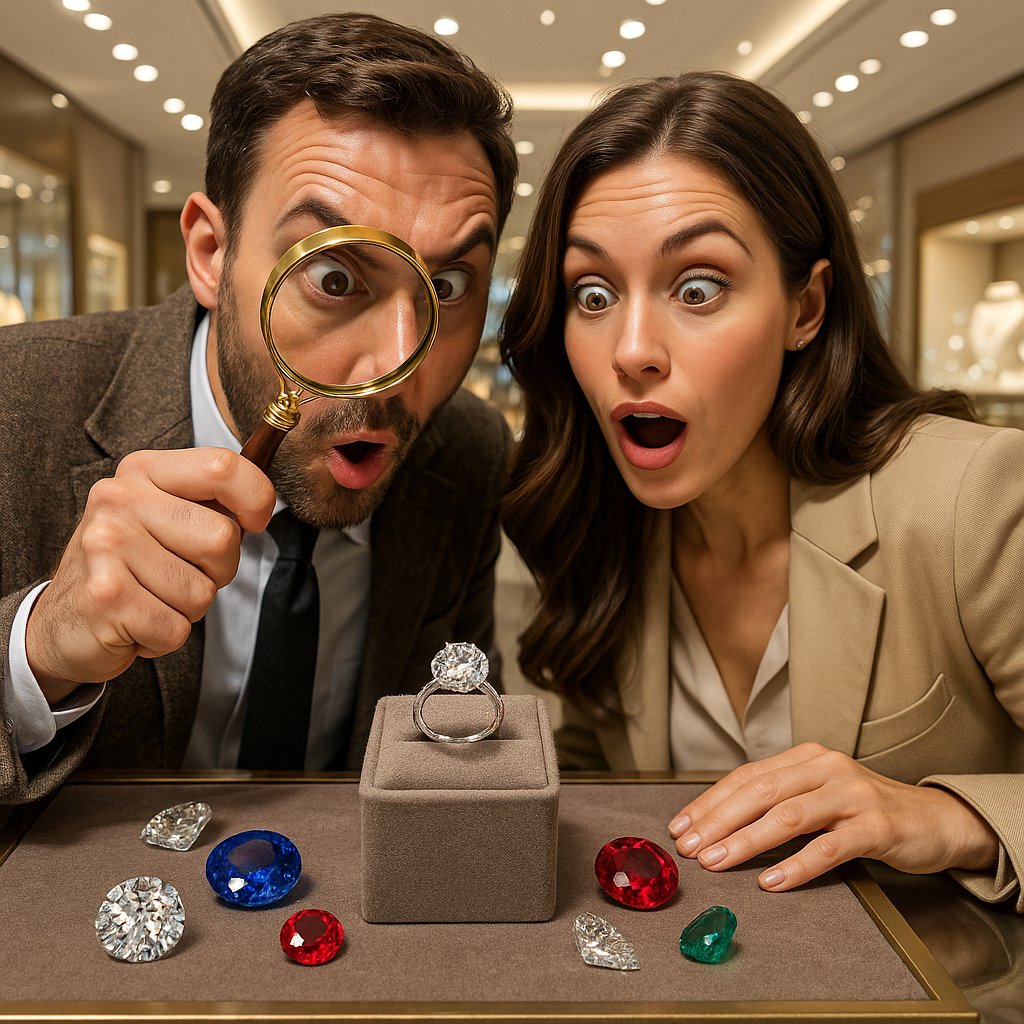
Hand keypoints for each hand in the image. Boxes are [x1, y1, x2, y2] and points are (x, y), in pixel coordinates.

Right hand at [26, 447, 275, 701]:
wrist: (62, 622)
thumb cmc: (130, 567)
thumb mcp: (163, 517)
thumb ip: (210, 502)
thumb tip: (262, 504)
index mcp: (141, 472)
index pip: (222, 466)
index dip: (256, 498)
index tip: (254, 522)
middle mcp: (118, 500)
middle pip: (222, 537)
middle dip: (218, 571)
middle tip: (180, 575)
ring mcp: (106, 546)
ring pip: (202, 591)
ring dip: (187, 609)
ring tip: (151, 598)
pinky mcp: (105, 596)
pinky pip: (177, 628)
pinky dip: (165, 637)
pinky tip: (136, 623)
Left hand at [667, 742, 999, 890]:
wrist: (936, 820)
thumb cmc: (867, 811)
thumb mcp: (820, 795)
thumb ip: (780, 800)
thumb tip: (720, 825)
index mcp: (806, 757)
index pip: (746, 777)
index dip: (710, 802)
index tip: (680, 827)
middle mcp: (826, 768)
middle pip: (760, 792)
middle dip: (718, 821)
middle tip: (690, 847)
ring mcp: (853, 794)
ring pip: (788, 816)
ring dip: (747, 841)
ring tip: (717, 862)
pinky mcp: (877, 826)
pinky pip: (829, 847)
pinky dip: (796, 865)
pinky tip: (771, 881)